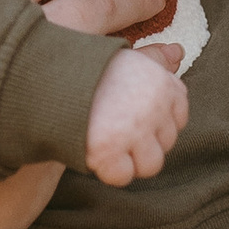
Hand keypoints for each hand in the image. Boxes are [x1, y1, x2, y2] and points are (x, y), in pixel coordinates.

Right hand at [83, 45, 186, 185]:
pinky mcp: (110, 152)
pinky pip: (122, 176)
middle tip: (115, 127)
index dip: (155, 122)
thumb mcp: (125, 54)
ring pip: (150, 164)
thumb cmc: (86, 66)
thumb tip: (178, 52)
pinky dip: (108, 170)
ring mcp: (135, 132)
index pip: (179, 117)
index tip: (133, 116)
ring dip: (130, 160)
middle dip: (144, 141)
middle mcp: (155, 108)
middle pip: (166, 143)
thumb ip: (153, 59)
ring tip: (108, 142)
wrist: (49, 77)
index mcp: (163, 82)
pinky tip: (95, 152)